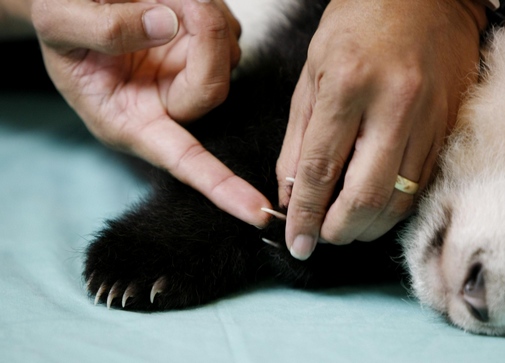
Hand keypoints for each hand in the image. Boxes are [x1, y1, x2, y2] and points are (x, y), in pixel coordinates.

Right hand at [30, 0, 272, 227]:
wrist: (74, 10)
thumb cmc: (61, 33)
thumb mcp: (59, 25)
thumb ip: (107, 28)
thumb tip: (167, 25)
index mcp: (132, 123)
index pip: (184, 161)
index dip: (221, 187)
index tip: (257, 213)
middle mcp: (168, 107)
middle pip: (214, 89)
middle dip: (206, 38)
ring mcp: (189, 79)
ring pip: (227, 57)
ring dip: (205, 18)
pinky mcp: (202, 54)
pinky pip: (227, 34)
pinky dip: (210, 11)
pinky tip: (178, 3)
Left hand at [276, 0, 486, 258]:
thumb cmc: (360, 24)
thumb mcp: (312, 73)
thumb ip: (299, 139)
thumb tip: (290, 193)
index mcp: (348, 86)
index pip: (320, 170)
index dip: (304, 215)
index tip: (297, 243)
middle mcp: (395, 106)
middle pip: (366, 198)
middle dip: (339, 231)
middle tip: (323, 235)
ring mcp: (430, 119)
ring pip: (400, 200)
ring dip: (368, 226)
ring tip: (347, 224)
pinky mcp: (450, 127)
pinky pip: (422, 184)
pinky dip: (395, 206)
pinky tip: (377, 205)